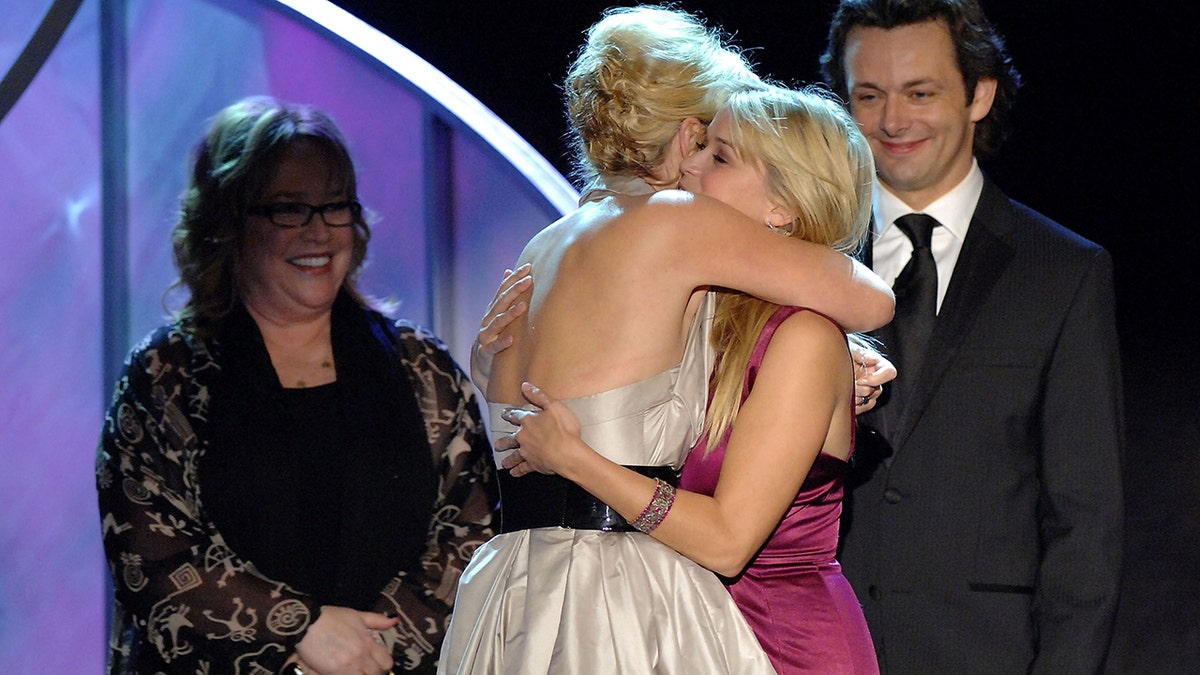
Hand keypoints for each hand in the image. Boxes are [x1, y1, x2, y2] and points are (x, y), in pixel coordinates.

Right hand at [294, 606, 397, 674]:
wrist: (307, 624)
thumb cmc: (331, 617)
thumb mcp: (357, 615)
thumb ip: (377, 620)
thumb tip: (395, 621)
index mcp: (368, 643)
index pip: (386, 663)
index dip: (383, 664)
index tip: (377, 662)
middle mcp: (360, 657)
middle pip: (375, 674)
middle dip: (372, 671)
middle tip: (364, 666)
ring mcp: (347, 667)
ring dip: (361, 674)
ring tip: (354, 669)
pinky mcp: (333, 673)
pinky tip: (344, 671)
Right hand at [471, 264, 532, 385]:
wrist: (480, 362)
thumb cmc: (494, 334)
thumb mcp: (498, 313)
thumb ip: (503, 294)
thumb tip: (508, 271)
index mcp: (493, 309)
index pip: (503, 290)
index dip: (514, 278)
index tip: (528, 267)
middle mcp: (488, 319)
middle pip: (501, 302)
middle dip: (515, 290)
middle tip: (529, 280)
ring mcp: (486, 335)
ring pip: (498, 322)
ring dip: (511, 314)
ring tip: (523, 306)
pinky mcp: (486, 351)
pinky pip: (495, 346)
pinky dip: (503, 342)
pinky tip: (512, 338)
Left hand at [499, 382, 584, 477]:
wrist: (567, 453)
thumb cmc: (564, 429)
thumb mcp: (554, 406)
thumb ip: (539, 396)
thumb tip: (525, 385)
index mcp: (529, 421)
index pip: (516, 415)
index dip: (510, 414)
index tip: (504, 414)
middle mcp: (524, 437)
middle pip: (510, 438)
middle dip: (504, 441)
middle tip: (498, 444)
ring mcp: (527, 452)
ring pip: (514, 455)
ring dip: (508, 459)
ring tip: (503, 462)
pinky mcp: (533, 464)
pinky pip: (522, 468)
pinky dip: (517, 471)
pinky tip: (513, 473)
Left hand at [851, 344, 895, 413]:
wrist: (833, 359)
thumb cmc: (844, 352)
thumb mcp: (853, 350)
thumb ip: (863, 354)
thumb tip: (872, 360)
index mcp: (878, 365)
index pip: (889, 373)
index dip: (877, 379)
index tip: (861, 380)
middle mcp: (875, 378)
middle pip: (877, 390)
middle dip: (861, 390)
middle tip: (849, 385)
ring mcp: (869, 389)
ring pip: (870, 401)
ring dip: (857, 398)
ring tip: (845, 391)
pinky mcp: (861, 398)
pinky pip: (863, 407)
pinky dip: (855, 406)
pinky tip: (846, 399)